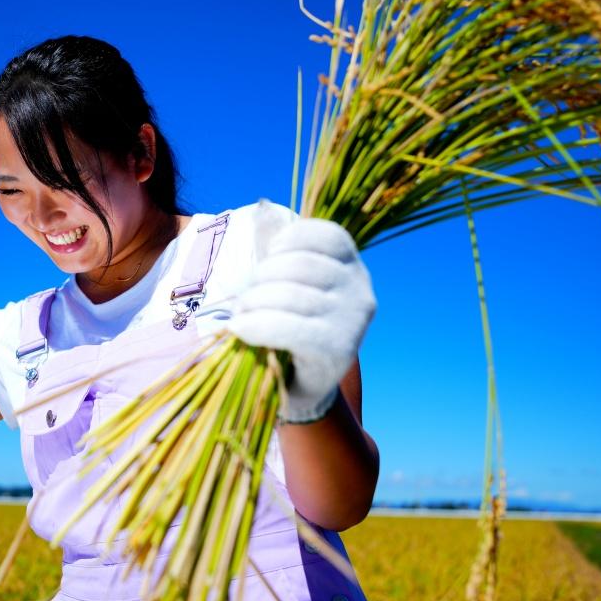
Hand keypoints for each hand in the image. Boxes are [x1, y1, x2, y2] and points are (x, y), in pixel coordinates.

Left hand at [227, 207, 375, 422]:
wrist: (302, 388)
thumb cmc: (291, 330)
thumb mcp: (291, 287)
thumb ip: (282, 255)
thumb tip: (263, 212)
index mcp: (352, 266)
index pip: (323, 234)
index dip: (286, 242)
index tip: (267, 260)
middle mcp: (360, 290)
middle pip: (299, 264)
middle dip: (260, 279)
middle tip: (244, 299)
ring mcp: (352, 321)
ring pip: (288, 295)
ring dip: (252, 305)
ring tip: (241, 317)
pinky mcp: (337, 350)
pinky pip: (288, 328)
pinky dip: (256, 326)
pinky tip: (239, 330)